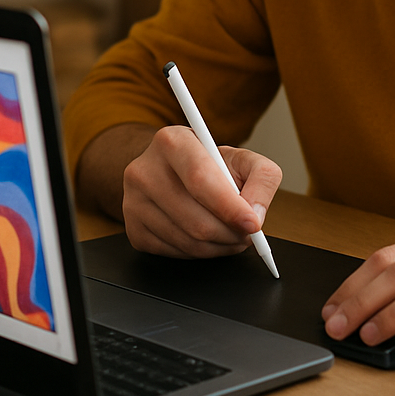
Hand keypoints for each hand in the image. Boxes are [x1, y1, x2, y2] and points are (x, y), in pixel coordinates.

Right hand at [121, 124, 282, 257]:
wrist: (173, 171)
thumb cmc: (210, 165)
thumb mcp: (242, 159)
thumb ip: (262, 178)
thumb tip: (256, 214)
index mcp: (172, 141)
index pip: (199, 178)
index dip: (229, 206)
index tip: (253, 224)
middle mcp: (145, 170)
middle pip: (195, 218)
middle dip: (231, 234)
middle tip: (248, 234)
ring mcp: (133, 201)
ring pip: (187, 240)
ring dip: (219, 246)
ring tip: (232, 234)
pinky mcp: (132, 229)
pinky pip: (174, 254)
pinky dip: (200, 253)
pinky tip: (208, 238)